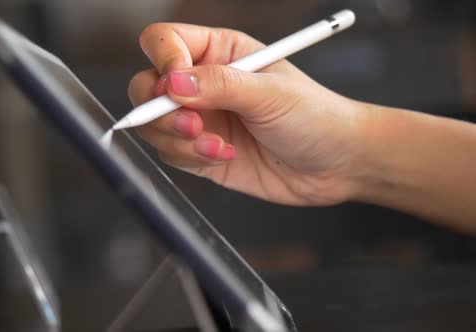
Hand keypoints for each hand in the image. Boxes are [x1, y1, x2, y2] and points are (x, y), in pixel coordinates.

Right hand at [128, 23, 367, 205]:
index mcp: (220, 52)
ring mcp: (201, 120)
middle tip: (193, 124)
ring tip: (217, 146)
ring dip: (178, 140)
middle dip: (161, 110)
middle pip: (147, 85)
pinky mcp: (200, 153)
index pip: (166, 42)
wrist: (336, 164)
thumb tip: (173, 82)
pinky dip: (191, 158)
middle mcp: (204, 84)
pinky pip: (171, 154)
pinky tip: (225, 156)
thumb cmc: (316, 115)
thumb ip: (220, 84)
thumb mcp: (270, 93)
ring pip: (154, 125)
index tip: (176, 85)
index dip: (163, 61)